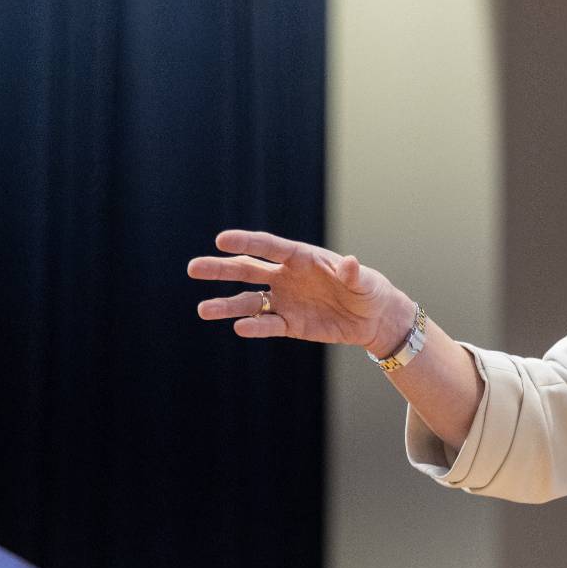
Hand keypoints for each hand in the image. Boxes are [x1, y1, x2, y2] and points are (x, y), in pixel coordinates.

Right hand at [187, 229, 412, 352]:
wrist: (373, 319)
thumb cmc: (369, 291)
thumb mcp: (366, 282)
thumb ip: (353, 274)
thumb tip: (349, 263)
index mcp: (302, 258)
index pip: (269, 247)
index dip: (246, 243)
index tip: (221, 240)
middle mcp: (287, 277)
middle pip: (248, 270)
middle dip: (221, 268)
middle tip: (193, 268)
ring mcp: (285, 301)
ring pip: (250, 302)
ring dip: (227, 306)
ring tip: (203, 310)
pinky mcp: (290, 324)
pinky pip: (268, 325)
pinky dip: (255, 327)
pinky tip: (239, 327)